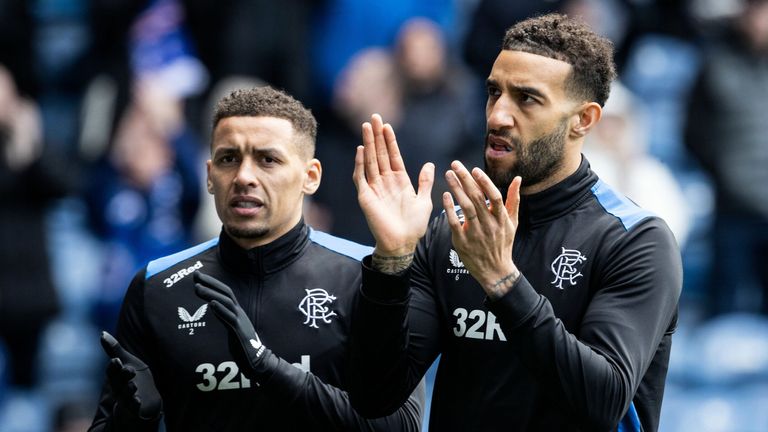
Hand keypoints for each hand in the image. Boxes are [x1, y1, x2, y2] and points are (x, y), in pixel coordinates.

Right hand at [100, 331, 161, 420]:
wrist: (144, 401)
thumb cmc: (131, 378)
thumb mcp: (125, 362)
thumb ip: (115, 351)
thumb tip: (102, 333)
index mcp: (116, 377)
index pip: (112, 372)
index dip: (113, 367)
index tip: (116, 360)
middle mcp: (119, 389)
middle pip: (118, 383)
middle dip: (121, 376)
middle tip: (128, 369)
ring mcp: (127, 400)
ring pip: (126, 396)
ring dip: (128, 390)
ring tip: (133, 385)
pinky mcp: (136, 409)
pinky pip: (134, 408)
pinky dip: (135, 405)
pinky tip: (138, 401)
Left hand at [193, 272, 272, 377]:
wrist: (258, 361)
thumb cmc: (243, 346)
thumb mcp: (232, 327)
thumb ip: (223, 315)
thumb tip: (213, 305)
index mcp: (237, 312)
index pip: (225, 292)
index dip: (212, 283)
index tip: (198, 276)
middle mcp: (239, 313)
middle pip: (225, 292)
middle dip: (210, 282)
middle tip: (195, 275)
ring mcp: (240, 321)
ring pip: (226, 303)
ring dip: (210, 294)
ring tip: (197, 288)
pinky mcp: (239, 331)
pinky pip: (229, 318)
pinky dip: (220, 310)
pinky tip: (211, 304)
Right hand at [353, 114, 434, 257]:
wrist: (402, 244)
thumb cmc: (414, 226)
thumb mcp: (424, 201)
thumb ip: (425, 182)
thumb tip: (430, 164)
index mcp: (399, 181)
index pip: (393, 156)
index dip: (390, 141)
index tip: (387, 126)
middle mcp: (385, 182)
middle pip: (379, 154)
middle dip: (377, 136)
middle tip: (374, 117)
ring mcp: (374, 188)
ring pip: (370, 161)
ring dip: (368, 144)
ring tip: (367, 127)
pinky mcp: (366, 197)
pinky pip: (361, 178)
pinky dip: (360, 164)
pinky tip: (361, 150)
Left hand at [442, 161, 521, 298]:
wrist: (495, 271)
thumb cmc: (503, 243)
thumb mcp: (512, 222)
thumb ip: (513, 200)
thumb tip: (518, 179)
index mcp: (501, 219)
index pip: (494, 196)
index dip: (485, 182)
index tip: (474, 170)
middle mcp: (489, 225)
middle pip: (477, 198)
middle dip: (465, 179)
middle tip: (455, 165)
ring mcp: (476, 234)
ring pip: (465, 208)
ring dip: (456, 189)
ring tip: (448, 175)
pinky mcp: (463, 242)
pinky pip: (455, 223)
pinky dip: (449, 209)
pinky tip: (445, 196)